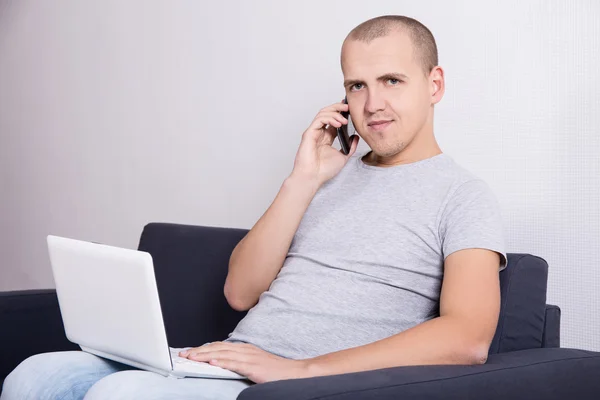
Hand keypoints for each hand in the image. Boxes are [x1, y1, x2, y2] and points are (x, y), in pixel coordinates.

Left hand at [180, 342, 309, 383]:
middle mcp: (245, 350)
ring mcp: (249, 357)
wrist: (294, 372)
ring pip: (222, 353)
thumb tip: (223, 364)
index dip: (203, 348)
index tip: (190, 351)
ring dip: (205, 355)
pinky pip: (234, 363)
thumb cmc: (276, 371)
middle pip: (217, 347)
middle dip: (199, 350)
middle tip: (184, 354)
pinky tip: (212, 362)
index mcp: (245, 349)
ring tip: (191, 357)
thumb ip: (240, 362)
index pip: (219, 346)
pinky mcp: (253, 366)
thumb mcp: (254, 364)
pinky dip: (222, 362)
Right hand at [290, 100, 359, 187]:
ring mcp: (313, 132)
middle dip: (338, 108)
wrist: (313, 177)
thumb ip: (350, 146)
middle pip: (327, 113)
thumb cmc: (324, 170)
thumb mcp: (343, 156)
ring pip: (322, 113)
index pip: (333, 121)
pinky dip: (330, 118)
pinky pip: (319, 120)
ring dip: (335, 112)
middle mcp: (319, 133)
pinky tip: (338, 123)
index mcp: (326, 138)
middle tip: (348, 107)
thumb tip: (355, 136)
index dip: (341, 113)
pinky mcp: (309, 133)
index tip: (350, 110)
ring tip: (345, 118)